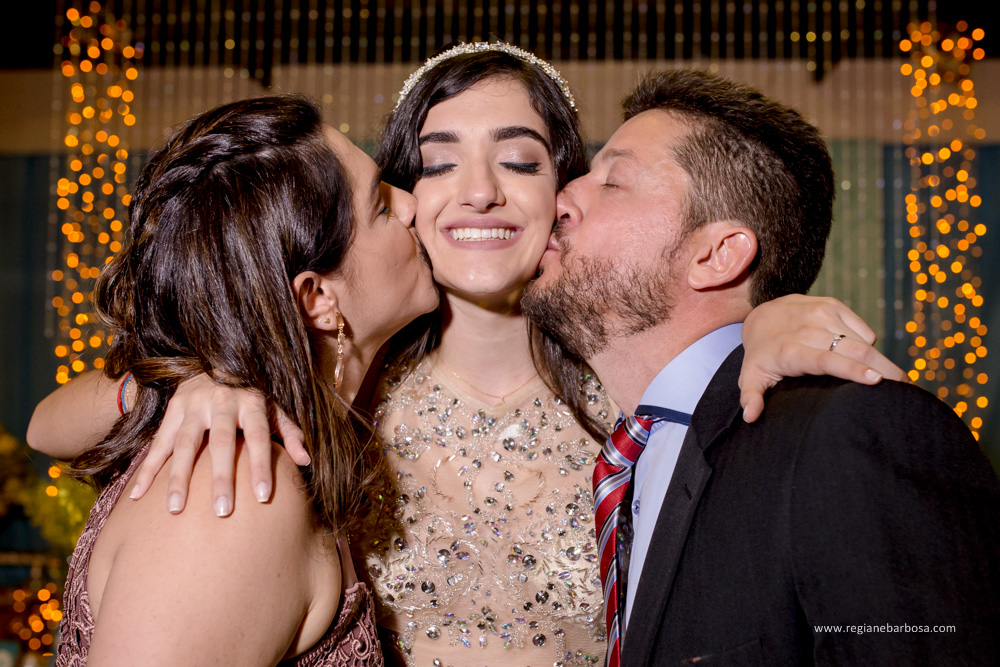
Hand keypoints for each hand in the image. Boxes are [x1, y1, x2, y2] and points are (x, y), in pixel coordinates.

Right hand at [128, 373, 307, 515]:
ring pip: (185, 444)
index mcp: (251, 402)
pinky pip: (158, 442)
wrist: (215, 358)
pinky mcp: (173, 408)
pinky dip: (146, 469)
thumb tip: (305, 460)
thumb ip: (289, 432)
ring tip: (175, 509)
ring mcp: (194, 404)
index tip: (264, 496)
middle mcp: (222, 402)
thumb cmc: (251, 392)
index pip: (260, 437)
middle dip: (221, 477)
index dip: (261, 465)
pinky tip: (137, 495)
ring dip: (178, 477)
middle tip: (222, 511)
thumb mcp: (274, 406)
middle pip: (221, 443)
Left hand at [739, 294, 906, 422]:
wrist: (761, 315)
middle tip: (907, 389)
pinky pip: (863, 330)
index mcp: (791, 350)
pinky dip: (866, 344)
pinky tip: (857, 354)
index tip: (877, 380)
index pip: (826, 360)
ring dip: (881, 360)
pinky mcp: (833, 304)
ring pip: (863, 340)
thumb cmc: (761, 355)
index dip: (852, 370)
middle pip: (854, 350)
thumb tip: (750, 417)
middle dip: (884, 369)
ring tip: (894, 379)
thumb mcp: (751, 376)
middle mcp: (807, 328)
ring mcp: (822, 313)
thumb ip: (751, 396)